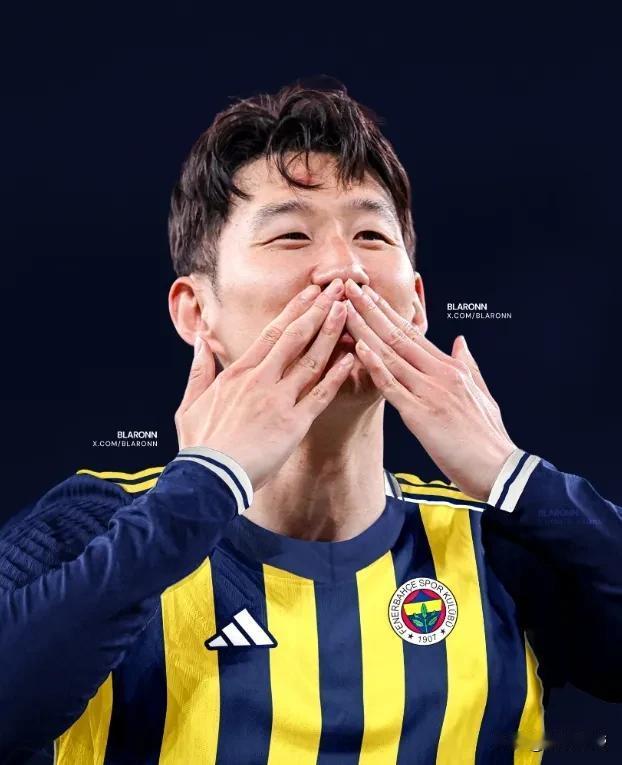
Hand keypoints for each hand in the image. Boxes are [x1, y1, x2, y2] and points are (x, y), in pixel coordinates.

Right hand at [174, 279, 353, 491]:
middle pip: (295, 336)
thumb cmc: (200, 445)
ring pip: (311, 359)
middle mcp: (261, 380)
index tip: (310, 292)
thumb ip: (198, 370)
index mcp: (238, 373)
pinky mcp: (293, 424)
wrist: (209, 478)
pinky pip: (320, 394)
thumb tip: (200, 342)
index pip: (271, 332)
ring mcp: (278, 400)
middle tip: (338, 288)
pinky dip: (337, 375)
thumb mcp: (190, 403)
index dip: (294, 309)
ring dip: (331, 332)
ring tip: (347, 310)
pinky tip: (352, 357)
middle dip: (318, 309)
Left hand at [343, 278, 515, 500]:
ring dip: (365, 330)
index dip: (388, 312)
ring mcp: (430, 392)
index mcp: (451, 368)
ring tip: (344, 309)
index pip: (413, 332)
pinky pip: (393, 387)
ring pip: (391, 354)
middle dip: (371, 309)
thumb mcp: (481, 393)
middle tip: (348, 287)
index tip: (369, 294)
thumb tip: (459, 341)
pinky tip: (359, 349)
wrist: (500, 469)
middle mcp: (440, 374)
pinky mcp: (421, 415)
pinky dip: (375, 366)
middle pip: (398, 335)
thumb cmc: (488, 438)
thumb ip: (467, 364)